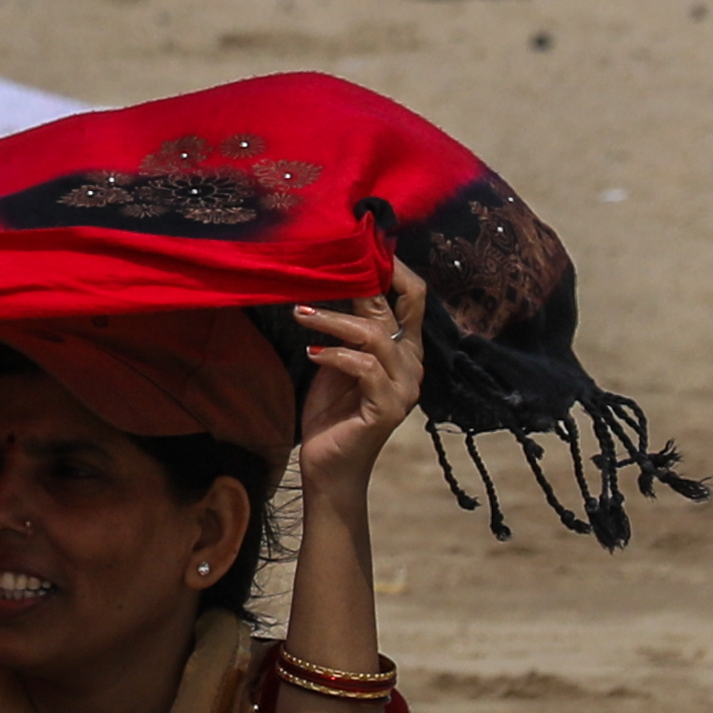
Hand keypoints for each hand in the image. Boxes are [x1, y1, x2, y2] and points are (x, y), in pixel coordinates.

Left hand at [291, 264, 428, 503]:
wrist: (328, 467)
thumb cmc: (331, 413)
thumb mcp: (336, 360)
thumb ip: (345, 328)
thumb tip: (337, 281)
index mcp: (403, 349)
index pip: (411, 297)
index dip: (393, 268)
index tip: (363, 245)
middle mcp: (411, 363)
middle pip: (398, 307)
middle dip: (363, 283)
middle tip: (328, 268)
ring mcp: (405, 386)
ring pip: (374, 336)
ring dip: (333, 321)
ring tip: (300, 314)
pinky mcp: (389, 407)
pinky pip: (365, 368)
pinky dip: (336, 356)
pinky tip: (312, 354)